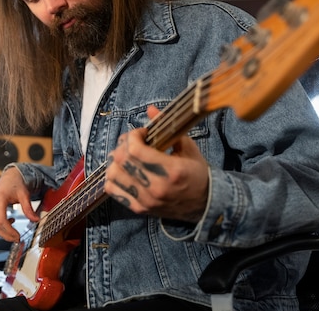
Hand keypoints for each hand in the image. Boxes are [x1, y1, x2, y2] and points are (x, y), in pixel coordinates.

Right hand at [0, 166, 39, 241]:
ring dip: (1, 232)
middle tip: (17, 239)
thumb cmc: (16, 183)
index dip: (8, 231)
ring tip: (14, 231)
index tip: (18, 236)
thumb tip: (35, 220)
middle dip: (5, 235)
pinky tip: (10, 222)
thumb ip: (28, 208)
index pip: (0, 220)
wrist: (10, 176)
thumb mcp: (24, 194)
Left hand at [104, 106, 209, 221]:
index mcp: (171, 171)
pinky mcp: (139, 209)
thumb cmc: (198, 173)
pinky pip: (113, 191)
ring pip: (113, 176)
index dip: (133, 136)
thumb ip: (167, 127)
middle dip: (123, 145)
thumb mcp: (187, 147)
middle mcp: (156, 187)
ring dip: (115, 161)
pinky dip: (112, 178)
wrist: (205, 203)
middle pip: (121, 161)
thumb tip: (150, 109)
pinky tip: (122, 171)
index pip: (136, 150)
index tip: (141, 133)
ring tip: (125, 156)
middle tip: (132, 142)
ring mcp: (146, 200)